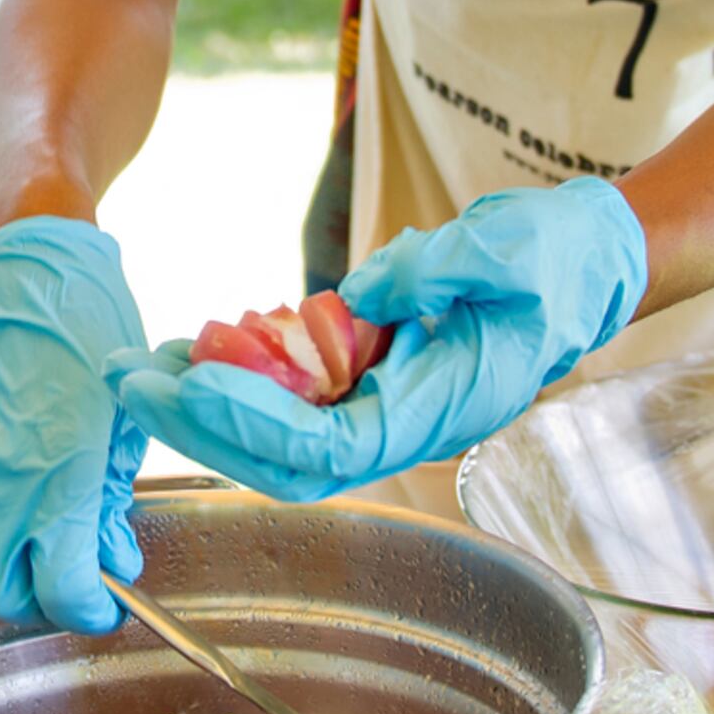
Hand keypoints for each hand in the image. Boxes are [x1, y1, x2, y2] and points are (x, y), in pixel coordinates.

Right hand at [0, 219, 149, 633]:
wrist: (36, 264)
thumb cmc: (95, 337)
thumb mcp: (124, 423)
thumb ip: (110, 502)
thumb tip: (112, 561)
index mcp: (61, 487)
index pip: (65, 594)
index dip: (87, 609)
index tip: (98, 600)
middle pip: (0, 593)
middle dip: (31, 591)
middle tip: (50, 565)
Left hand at [115, 179, 645, 501]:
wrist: (583, 269)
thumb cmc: (553, 261)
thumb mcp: (506, 249)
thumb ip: (433, 271)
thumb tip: (357, 294)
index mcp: (441, 410)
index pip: (331, 447)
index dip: (257, 423)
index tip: (192, 380)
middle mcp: (405, 429)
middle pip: (287, 463)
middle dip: (202, 427)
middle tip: (130, 378)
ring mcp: (384, 414)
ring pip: (279, 445)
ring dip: (204, 413)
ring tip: (139, 368)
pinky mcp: (367, 390)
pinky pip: (289, 409)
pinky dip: (234, 388)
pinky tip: (184, 354)